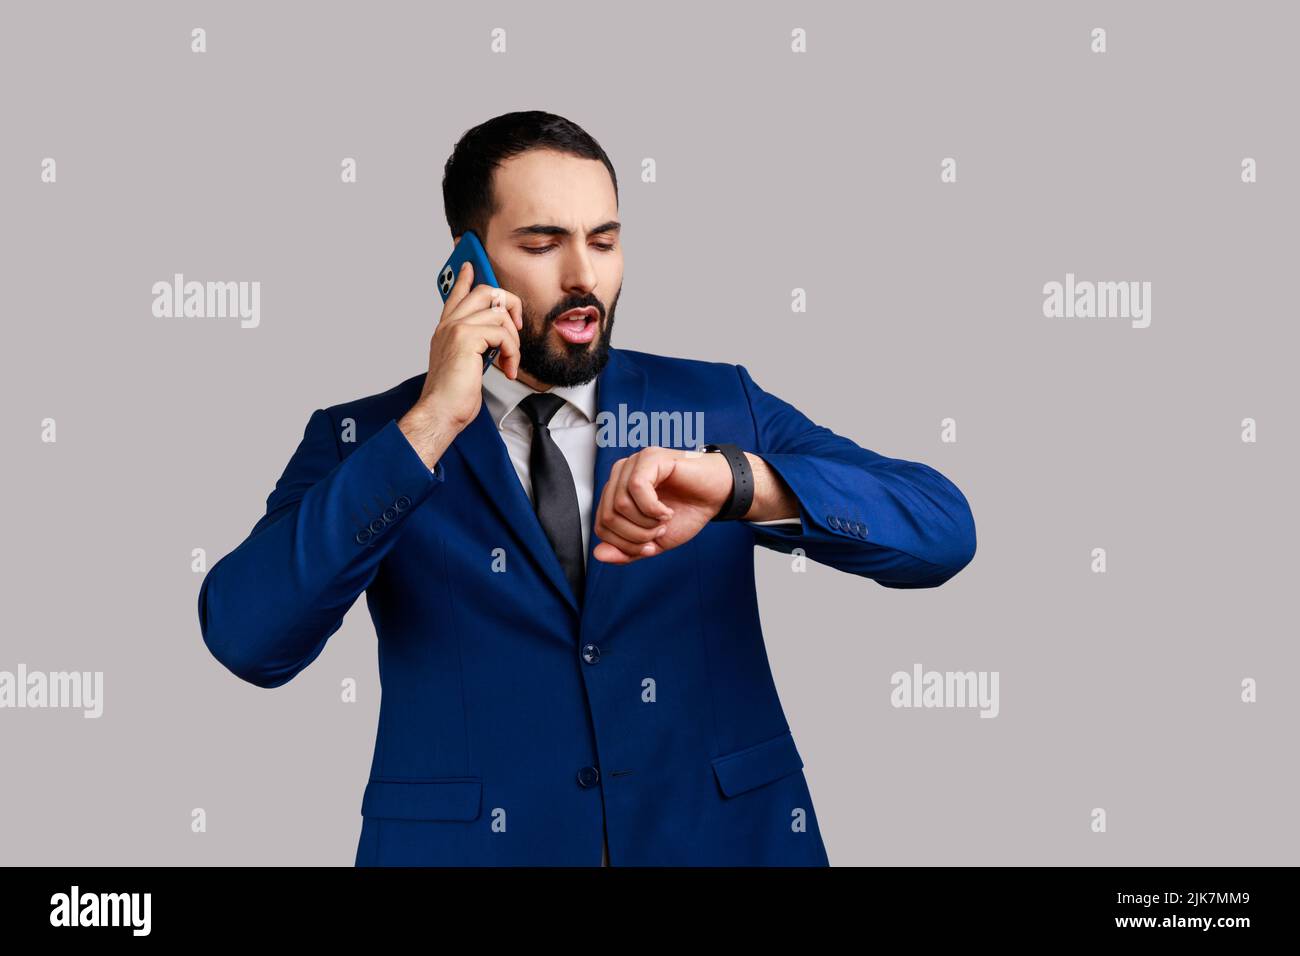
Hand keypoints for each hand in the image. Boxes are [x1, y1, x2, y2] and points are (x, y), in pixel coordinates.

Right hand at [414, 260, 524, 432]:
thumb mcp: (465, 365)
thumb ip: (475, 346)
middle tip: (517, 326)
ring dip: (514, 340)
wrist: (441, 411)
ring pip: (499, 313)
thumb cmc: (453, 395)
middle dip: (510, 304)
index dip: (464, 277)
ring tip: (510, 361)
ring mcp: (456, 328)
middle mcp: (448, 324)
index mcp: (445, 329)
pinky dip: (512, 352)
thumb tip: (494, 340)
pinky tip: (508, 368)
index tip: (470, 264)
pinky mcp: (466, 338)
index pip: (455, 294)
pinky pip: (503, 333)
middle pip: (485, 291)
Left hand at [592, 447, 734, 563]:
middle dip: (635, 536)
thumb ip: (626, 549)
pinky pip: (637, 488)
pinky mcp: (650, 457)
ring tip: (664, 520)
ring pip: (620, 504)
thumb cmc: (687, 512)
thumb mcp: (653, 541)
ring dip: (646, 522)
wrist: (717, 496)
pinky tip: (667, 511)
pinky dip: (653, 508)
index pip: (601, 525)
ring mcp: (634, 463)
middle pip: (608, 516)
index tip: (650, 544)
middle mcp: (620, 474)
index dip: (625, 544)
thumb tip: (599, 555)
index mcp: (616, 492)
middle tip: (659, 532)